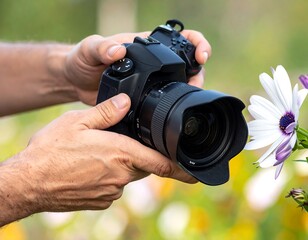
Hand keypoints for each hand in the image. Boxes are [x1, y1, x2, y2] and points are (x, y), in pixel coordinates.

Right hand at [16, 93, 195, 213]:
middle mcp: (120, 176)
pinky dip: (108, 175)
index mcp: (120, 154)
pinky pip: (113, 185)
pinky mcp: (100, 201)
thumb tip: (127, 101)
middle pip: (143, 165)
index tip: (196, 174)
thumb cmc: (51, 151)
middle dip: (140, 154)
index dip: (182, 169)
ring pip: (127, 175)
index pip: (162, 164)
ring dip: (121, 164)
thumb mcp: (78, 122)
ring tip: (98, 154)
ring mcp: (110, 191)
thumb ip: (107, 112)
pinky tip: (90, 168)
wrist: (29, 182)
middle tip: (124, 144)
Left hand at [64, 30, 210, 104]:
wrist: (75, 81)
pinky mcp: (144, 98)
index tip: (201, 55)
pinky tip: (172, 112)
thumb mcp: (89, 50)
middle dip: (198, 74)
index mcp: (145, 46)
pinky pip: (164, 101)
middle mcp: (152, 63)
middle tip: (195, 86)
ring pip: (179, 85)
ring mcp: (150, 82)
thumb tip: (118, 52)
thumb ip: (101, 47)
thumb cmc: (82, 60)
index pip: (180, 39)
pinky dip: (173, 105)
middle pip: (186, 65)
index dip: (196, 44)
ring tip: (186, 101)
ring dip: (188, 91)